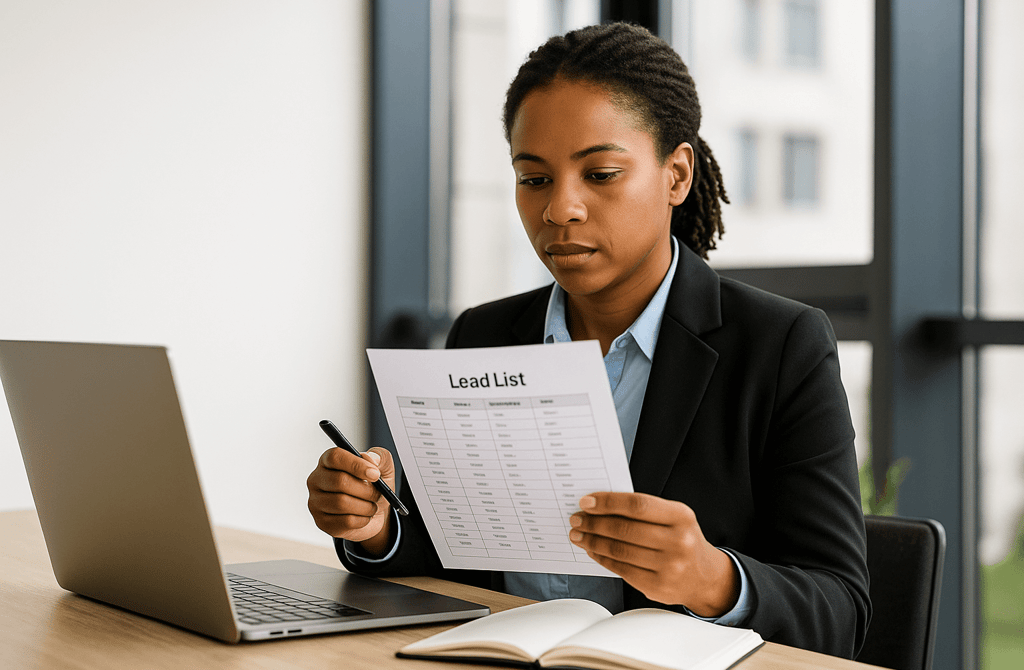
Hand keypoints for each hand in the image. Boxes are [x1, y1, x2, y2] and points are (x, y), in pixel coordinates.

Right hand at [306, 446, 395, 554]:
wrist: (375, 513)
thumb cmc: (374, 486)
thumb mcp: (383, 468)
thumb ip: (380, 457)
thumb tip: (371, 459)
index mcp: (328, 461)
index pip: (334, 457)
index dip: (356, 464)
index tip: (375, 474)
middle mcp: (317, 479)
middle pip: (339, 481)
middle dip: (366, 489)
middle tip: (378, 493)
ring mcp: (316, 502)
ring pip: (341, 503)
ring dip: (365, 506)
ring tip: (372, 505)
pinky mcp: (321, 522)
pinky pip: (345, 521)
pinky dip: (362, 520)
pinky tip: (364, 516)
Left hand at [569, 492, 738, 616]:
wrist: (705, 577)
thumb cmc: (683, 540)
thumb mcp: (673, 517)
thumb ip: (644, 510)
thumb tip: (600, 505)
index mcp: (681, 516)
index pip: (637, 505)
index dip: (608, 502)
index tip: (586, 502)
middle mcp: (678, 542)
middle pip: (625, 529)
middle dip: (594, 523)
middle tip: (576, 519)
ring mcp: (669, 567)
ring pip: (619, 550)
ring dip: (592, 541)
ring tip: (579, 534)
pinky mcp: (657, 587)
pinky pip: (621, 570)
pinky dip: (602, 558)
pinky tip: (593, 550)